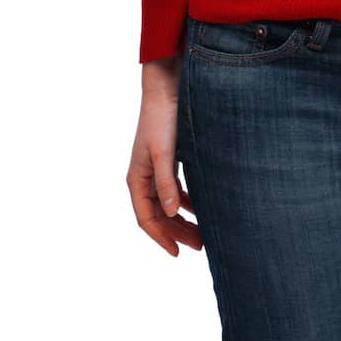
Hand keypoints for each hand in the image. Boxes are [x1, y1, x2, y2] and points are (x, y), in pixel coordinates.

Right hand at [126, 58, 202, 256]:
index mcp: (137, 178)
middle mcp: (144, 176)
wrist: (169, 87)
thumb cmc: (162, 119)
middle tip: (200, 246)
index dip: (161, 237)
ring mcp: (157, 168)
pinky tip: (203, 207)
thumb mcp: (164, 153)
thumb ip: (166, 183)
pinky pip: (177, 189)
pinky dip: (189, 200)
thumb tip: (170, 213)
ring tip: (203, 232)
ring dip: (183, 219)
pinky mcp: (170, 159)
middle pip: (158, 215)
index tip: (178, 253)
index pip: (146, 219)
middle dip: (177, 232)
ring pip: (168, 203)